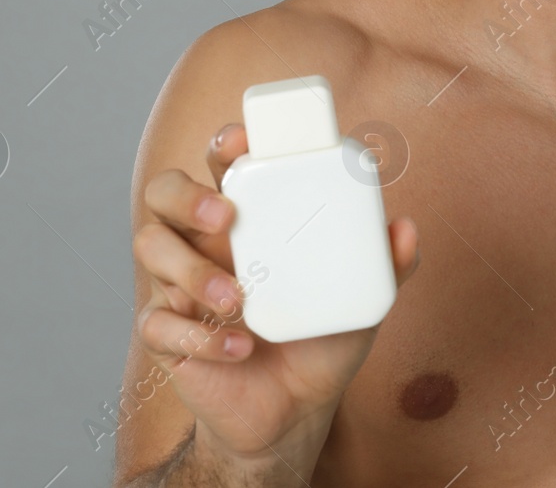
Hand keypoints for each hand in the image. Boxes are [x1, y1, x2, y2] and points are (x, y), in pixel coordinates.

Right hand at [132, 123, 420, 463]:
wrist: (295, 413)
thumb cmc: (321, 340)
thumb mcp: (360, 301)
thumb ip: (384, 265)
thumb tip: (405, 229)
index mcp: (249, 221)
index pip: (222, 165)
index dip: (224, 145)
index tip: (241, 142)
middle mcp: (205, 244)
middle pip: (163, 193)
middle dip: (187, 194)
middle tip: (227, 216)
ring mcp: (180, 286)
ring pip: (150, 247)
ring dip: (193, 270)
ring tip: (239, 298)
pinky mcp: (167, 335)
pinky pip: (157, 323)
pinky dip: (199, 335)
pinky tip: (239, 348)